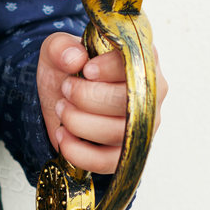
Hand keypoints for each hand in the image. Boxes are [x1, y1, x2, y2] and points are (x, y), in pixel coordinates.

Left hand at [37, 29, 167, 174]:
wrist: (60, 98)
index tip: (85, 70)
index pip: (139, 64)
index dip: (111, 69)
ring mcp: (143, 126)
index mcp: (142, 59)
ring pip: (118, 133)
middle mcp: (151, 93)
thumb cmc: (69, 69)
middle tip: (65, 88)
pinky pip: (109, 162)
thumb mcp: (58, 50)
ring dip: (79, 122)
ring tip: (61, 108)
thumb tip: (74, 59)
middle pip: (128, 102)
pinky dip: (79, 152)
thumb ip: (61, 47)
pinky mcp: (128, 153)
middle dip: (87, 97)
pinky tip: (62, 136)